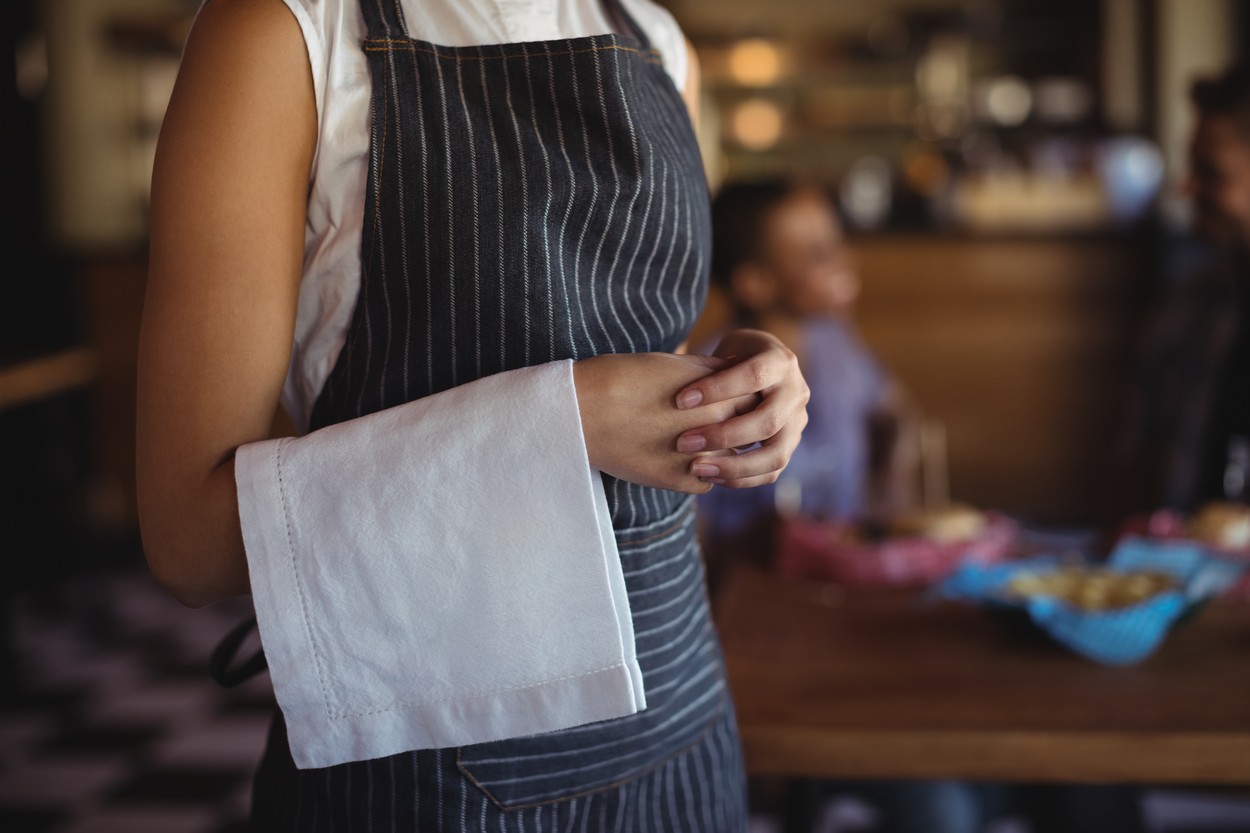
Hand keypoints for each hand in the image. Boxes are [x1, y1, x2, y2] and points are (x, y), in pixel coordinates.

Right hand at [573, 353, 755, 492]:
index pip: (754, 400)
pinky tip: (684, 460)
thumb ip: (706, 372)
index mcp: (718, 397)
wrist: (583, 411)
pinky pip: (707, 482)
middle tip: (721, 421)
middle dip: (738, 426)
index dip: (744, 397)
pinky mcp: (679, 481)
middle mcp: (716, 429)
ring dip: (721, 454)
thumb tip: (727, 372)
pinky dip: (701, 473)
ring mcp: (699, 458)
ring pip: (730, 462)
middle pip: (746, 432)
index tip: (734, 396)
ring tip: (700, 442)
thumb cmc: (622, 378)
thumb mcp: (672, 364)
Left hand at [673, 329, 809, 487]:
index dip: (718, 388)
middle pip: (768, 421)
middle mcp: (796, 393)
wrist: (759, 369)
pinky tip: (709, 476)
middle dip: (724, 435)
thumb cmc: (730, 359)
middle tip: (683, 443)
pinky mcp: (790, 446)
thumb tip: (682, 395)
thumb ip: (711, 367)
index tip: (681, 401)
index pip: (754, 375)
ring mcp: (797, 423)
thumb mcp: (723, 352)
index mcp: (781, 362)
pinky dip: (740, 479)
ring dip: (734, 467)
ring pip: (776, 455)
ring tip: (696, 468)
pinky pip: (771, 472)